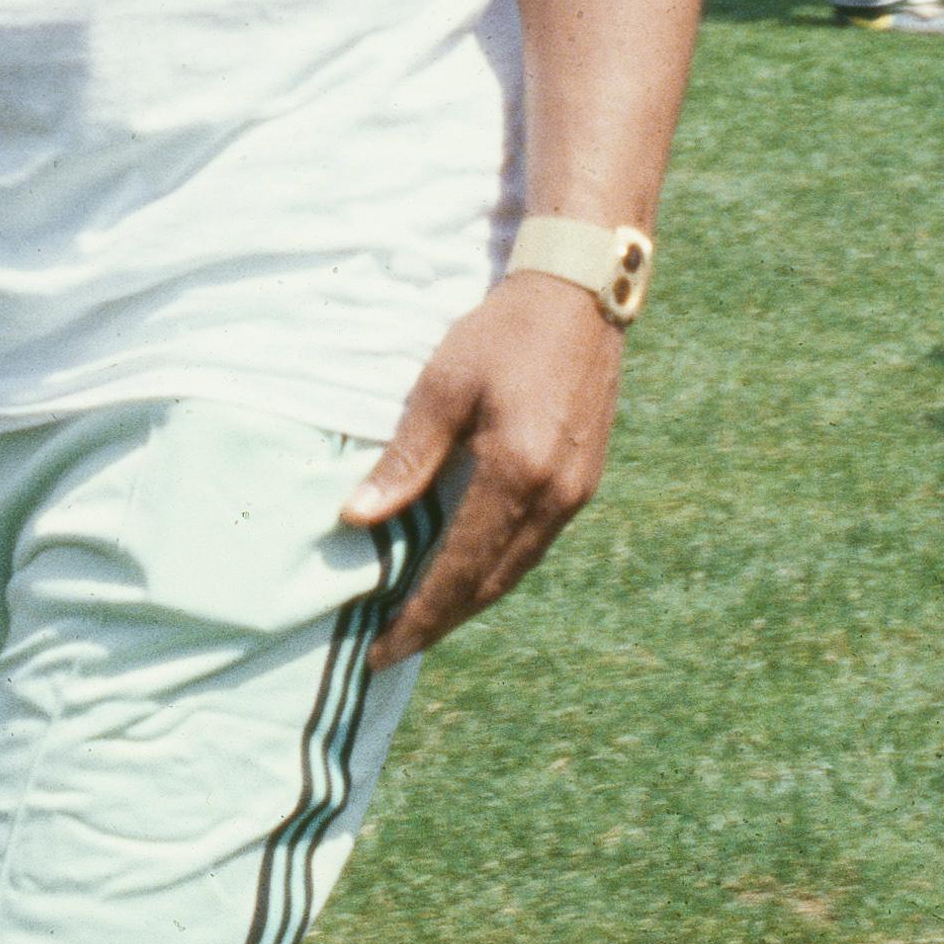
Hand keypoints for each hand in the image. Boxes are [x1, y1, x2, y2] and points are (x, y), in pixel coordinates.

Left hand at [346, 272, 622, 668]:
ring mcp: (576, 492)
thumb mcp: (442, 388)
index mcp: (515, 476)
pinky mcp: (584, 479)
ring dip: (471, 599)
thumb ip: (406, 459)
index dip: (418, 616)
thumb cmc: (504, 332)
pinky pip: (535, 543)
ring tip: (426, 616)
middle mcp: (554, 497)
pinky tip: (471, 568)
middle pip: (491, 583)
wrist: (581, 293)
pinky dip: (498, 567)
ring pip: (517, 568)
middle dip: (441, 620)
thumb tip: (359, 519)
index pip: (458, 570)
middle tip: (395, 647)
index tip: (381, 651)